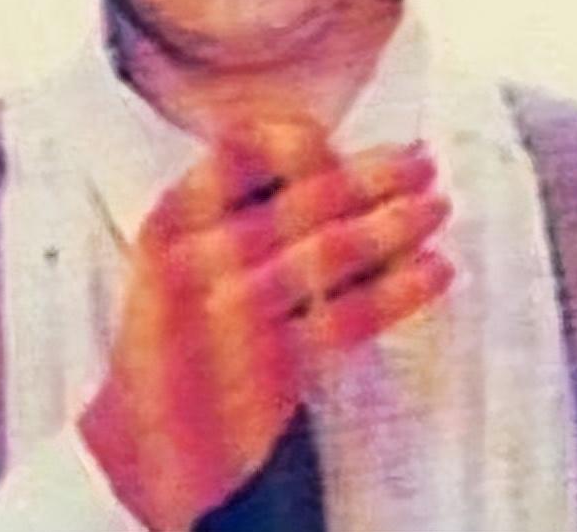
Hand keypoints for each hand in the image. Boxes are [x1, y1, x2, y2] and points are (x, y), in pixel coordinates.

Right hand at [77, 117, 453, 529]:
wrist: (141, 435)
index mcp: (174, 214)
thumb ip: (239, 205)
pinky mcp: (268, 365)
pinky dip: (397, 291)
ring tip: (435, 207)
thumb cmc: (179, 327)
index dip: (298, 140)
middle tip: (421, 163)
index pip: (241, 150)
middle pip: (300, 199)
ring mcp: (231, 311)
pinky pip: (345, 318)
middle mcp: (199, 254)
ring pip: (327, 252)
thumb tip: (341, 162)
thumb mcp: (179, 250)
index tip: (342, 142)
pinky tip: (433, 270)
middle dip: (372, 176)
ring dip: (392, 225)